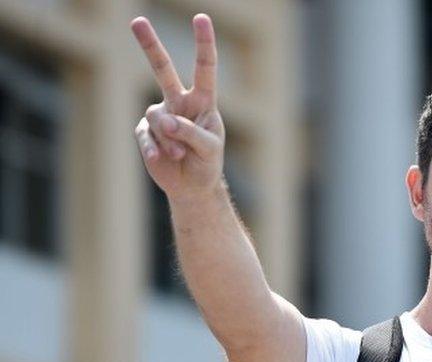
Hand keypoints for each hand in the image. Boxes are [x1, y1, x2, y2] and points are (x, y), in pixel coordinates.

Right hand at [131, 14, 224, 199]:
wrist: (192, 186)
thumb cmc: (207, 162)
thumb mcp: (208, 149)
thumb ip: (190, 132)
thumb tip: (164, 120)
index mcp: (203, 101)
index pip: (204, 68)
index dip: (203, 44)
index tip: (201, 18)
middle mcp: (180, 102)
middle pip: (162, 69)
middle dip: (150, 45)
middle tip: (137, 20)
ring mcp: (160, 115)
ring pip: (157, 116)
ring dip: (170, 139)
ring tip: (181, 155)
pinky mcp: (145, 131)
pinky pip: (146, 136)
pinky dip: (156, 149)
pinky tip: (163, 159)